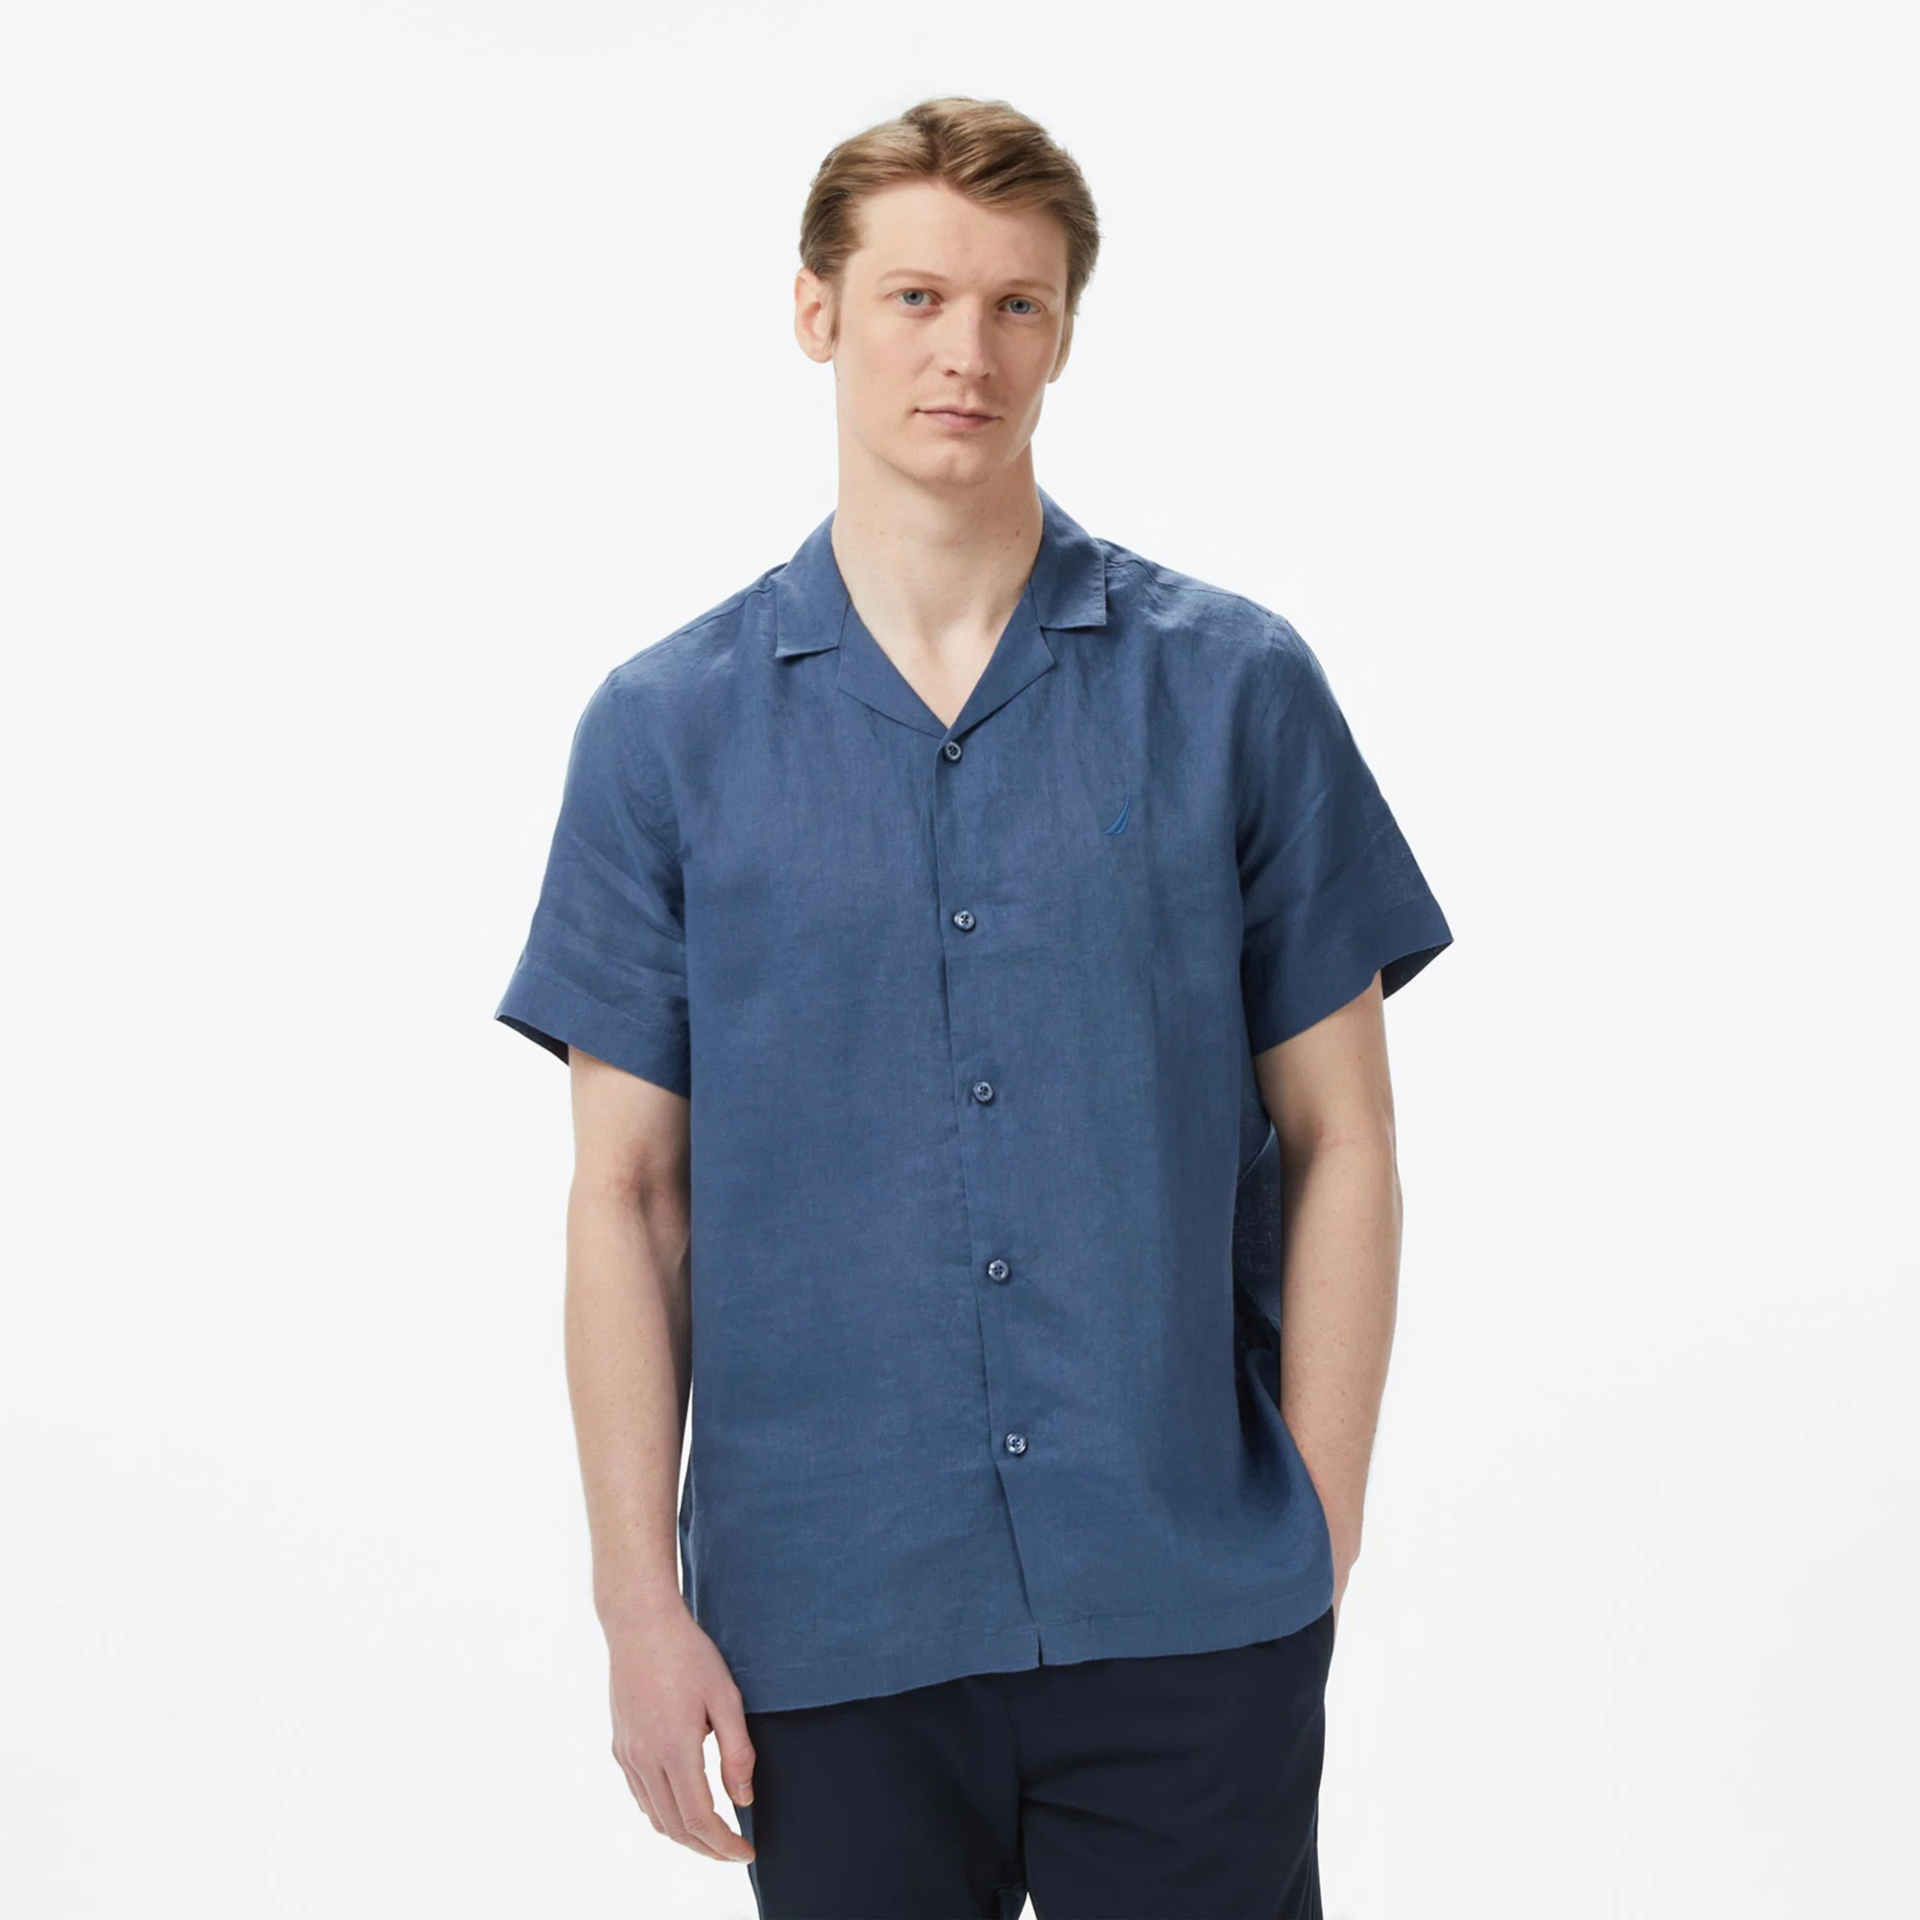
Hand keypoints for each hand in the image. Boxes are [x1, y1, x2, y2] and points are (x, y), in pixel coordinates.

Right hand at [606, 1602, 757, 1864]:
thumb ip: (737, 1752)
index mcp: (674, 1749)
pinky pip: (640, 1796)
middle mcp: (645, 1759)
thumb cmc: (688, 1654)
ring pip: (654, 1816)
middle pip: (675, 1827)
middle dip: (707, 1848)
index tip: (747, 1852)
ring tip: (713, 1835)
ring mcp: (628, 1754)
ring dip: (684, 1835)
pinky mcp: (620, 1746)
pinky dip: (662, 1814)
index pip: (700, 1819)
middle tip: (735, 1850)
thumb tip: (744, 1800)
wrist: (640, 1624)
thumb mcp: (726, 1697)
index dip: (724, 1844)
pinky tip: (682, 1807)